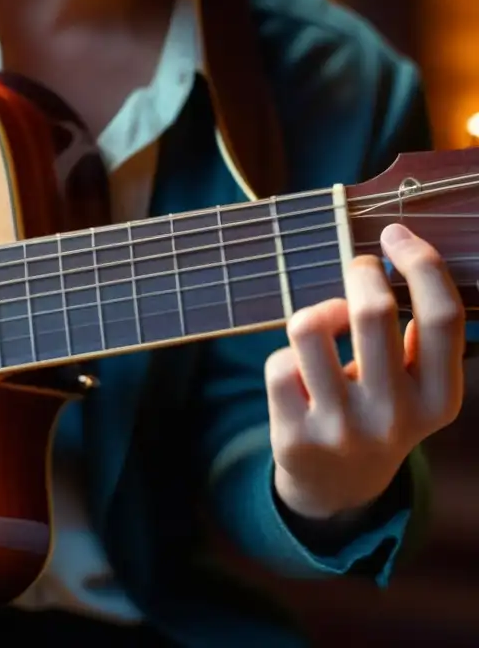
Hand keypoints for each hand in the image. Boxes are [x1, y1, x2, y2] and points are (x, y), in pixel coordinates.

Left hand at [265, 223, 464, 519]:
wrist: (338, 486)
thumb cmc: (380, 413)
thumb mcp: (419, 388)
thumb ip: (420, 337)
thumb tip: (398, 256)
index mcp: (438, 400)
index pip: (442, 317)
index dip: (420, 263)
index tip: (395, 234)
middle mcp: (394, 417)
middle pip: (372, 313)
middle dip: (360, 272)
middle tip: (358, 268)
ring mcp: (341, 429)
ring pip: (309, 328)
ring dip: (317, 311)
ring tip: (326, 323)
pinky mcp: (293, 436)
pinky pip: (277, 362)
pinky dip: (287, 356)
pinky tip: (301, 374)